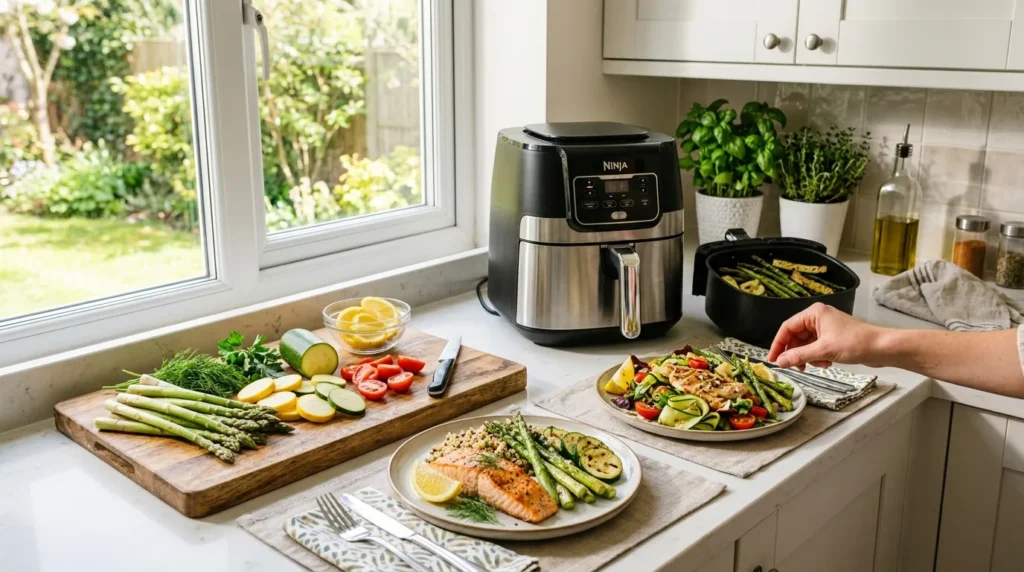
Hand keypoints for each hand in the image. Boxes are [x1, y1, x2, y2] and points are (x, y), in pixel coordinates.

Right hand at [767, 303, 882, 368]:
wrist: (881, 348)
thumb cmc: (855, 343)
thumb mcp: (823, 351)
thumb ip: (799, 356)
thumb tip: (779, 361)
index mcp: (814, 313)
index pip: (787, 327)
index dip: (778, 344)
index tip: (773, 359)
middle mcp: (818, 317)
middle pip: (796, 336)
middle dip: (796, 353)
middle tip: (796, 367)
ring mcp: (826, 327)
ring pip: (806, 344)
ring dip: (808, 356)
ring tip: (818, 365)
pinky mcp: (833, 337)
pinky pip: (816, 347)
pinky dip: (817, 357)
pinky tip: (827, 363)